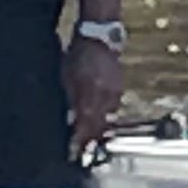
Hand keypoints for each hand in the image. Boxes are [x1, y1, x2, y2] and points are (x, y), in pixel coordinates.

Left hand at [64, 33, 123, 155]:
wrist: (99, 37)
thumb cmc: (79, 55)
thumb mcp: (67, 77)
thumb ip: (72, 99)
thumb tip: (72, 121)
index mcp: (91, 91)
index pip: (87, 121)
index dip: (82, 138)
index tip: (77, 150)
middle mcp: (105, 93)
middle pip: (99, 122)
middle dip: (92, 137)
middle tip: (85, 150)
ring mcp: (115, 91)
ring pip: (108, 116)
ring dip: (99, 127)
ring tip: (92, 137)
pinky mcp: (120, 87)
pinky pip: (113, 106)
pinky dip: (105, 114)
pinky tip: (100, 117)